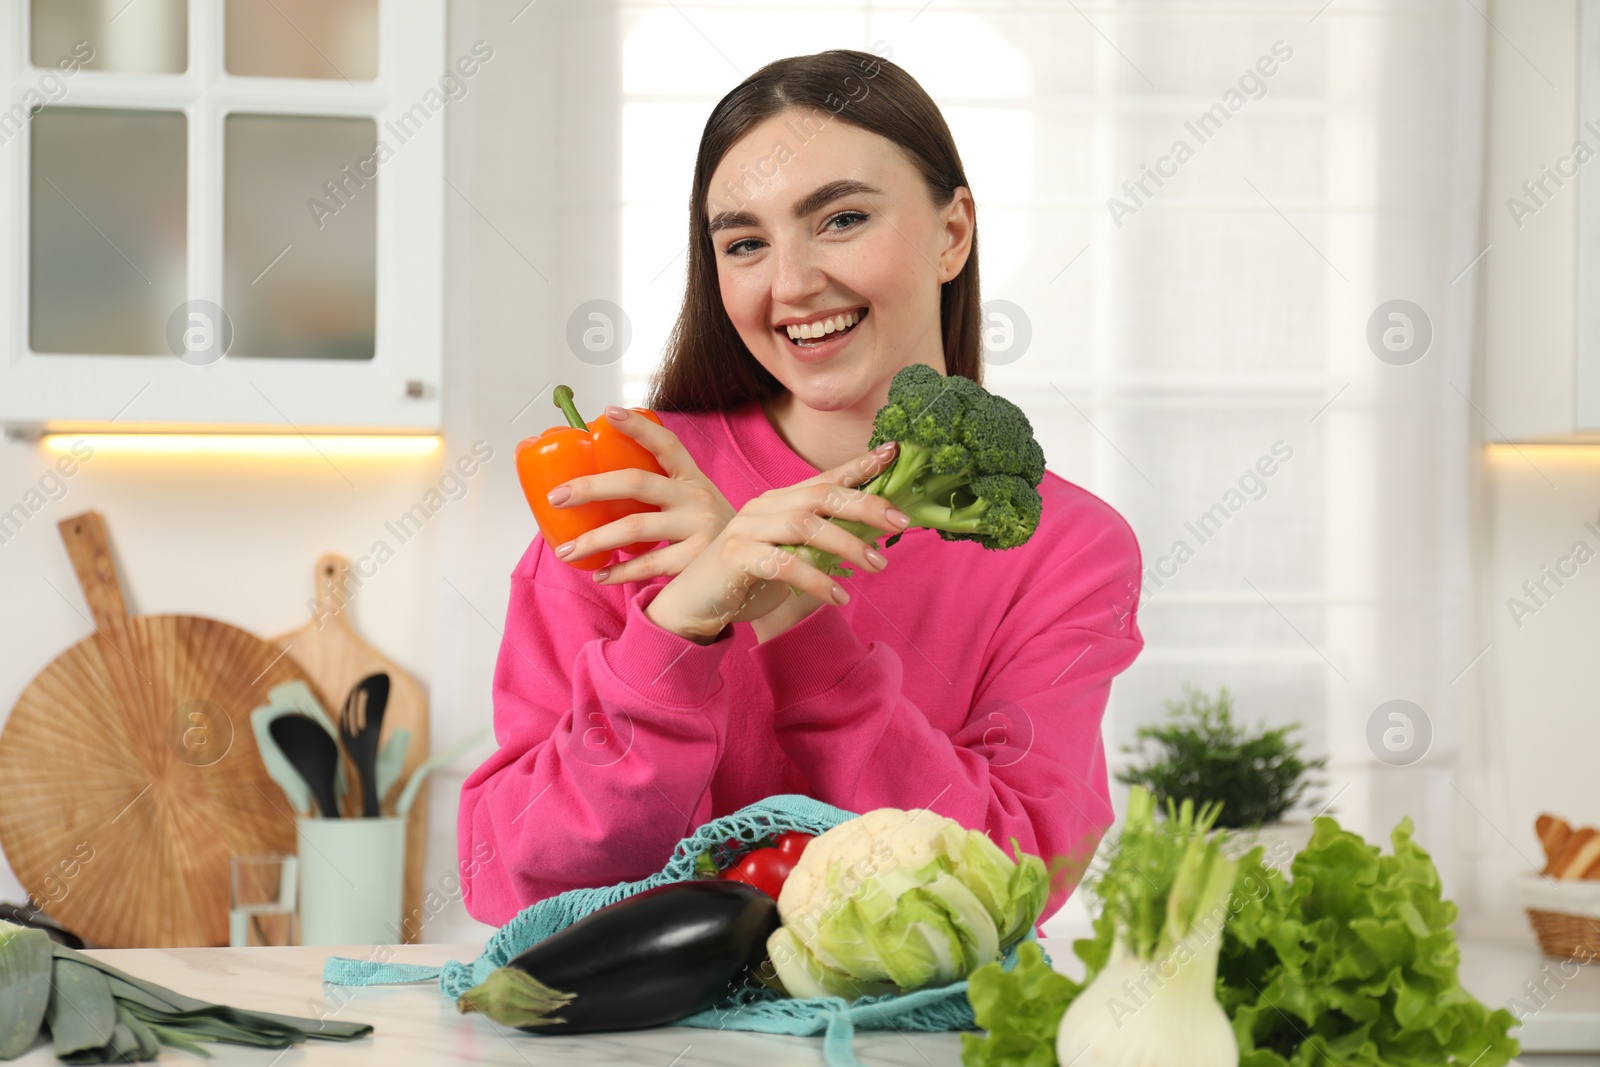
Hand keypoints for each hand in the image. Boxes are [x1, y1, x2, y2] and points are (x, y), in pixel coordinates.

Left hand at [545, 406, 735, 584]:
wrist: (757, 565)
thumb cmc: (711, 532)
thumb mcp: (696, 503)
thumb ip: (663, 494)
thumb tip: (602, 491)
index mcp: (692, 478)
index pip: (666, 444)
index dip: (638, 427)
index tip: (609, 412)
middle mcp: (697, 497)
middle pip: (636, 482)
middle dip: (591, 487)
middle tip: (558, 496)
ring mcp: (700, 526)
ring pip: (635, 527)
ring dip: (594, 539)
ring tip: (566, 551)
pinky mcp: (698, 558)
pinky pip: (649, 564)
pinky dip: (620, 571)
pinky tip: (600, 574)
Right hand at [645, 440, 910, 641]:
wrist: (692, 604)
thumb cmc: (745, 579)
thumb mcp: (788, 555)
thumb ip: (817, 543)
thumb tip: (870, 541)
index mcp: (779, 501)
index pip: (825, 477)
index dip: (860, 465)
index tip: (895, 452)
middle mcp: (764, 506)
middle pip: (821, 495)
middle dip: (865, 505)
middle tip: (900, 522)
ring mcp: (747, 528)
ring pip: (806, 526)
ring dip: (847, 545)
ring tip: (876, 564)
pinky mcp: (734, 555)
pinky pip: (783, 564)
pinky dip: (815, 579)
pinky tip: (838, 596)